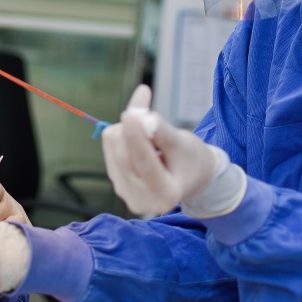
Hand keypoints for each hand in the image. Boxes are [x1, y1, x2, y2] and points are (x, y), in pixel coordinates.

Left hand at [102, 85, 218, 215]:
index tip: (130, 113)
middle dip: (133, 126)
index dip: (136, 137)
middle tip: (144, 101)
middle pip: (125, 155)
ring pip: (114, 148)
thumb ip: (161, 131)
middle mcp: (141, 199)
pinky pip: (110, 148)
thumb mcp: (184, 143)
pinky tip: (140, 135)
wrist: (191, 177)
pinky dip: (122, 134)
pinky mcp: (115, 180)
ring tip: (150, 130)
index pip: (144, 164)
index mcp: (165, 194)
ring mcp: (125, 191)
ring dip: (128, 128)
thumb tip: (139, 116)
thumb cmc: (192, 159)